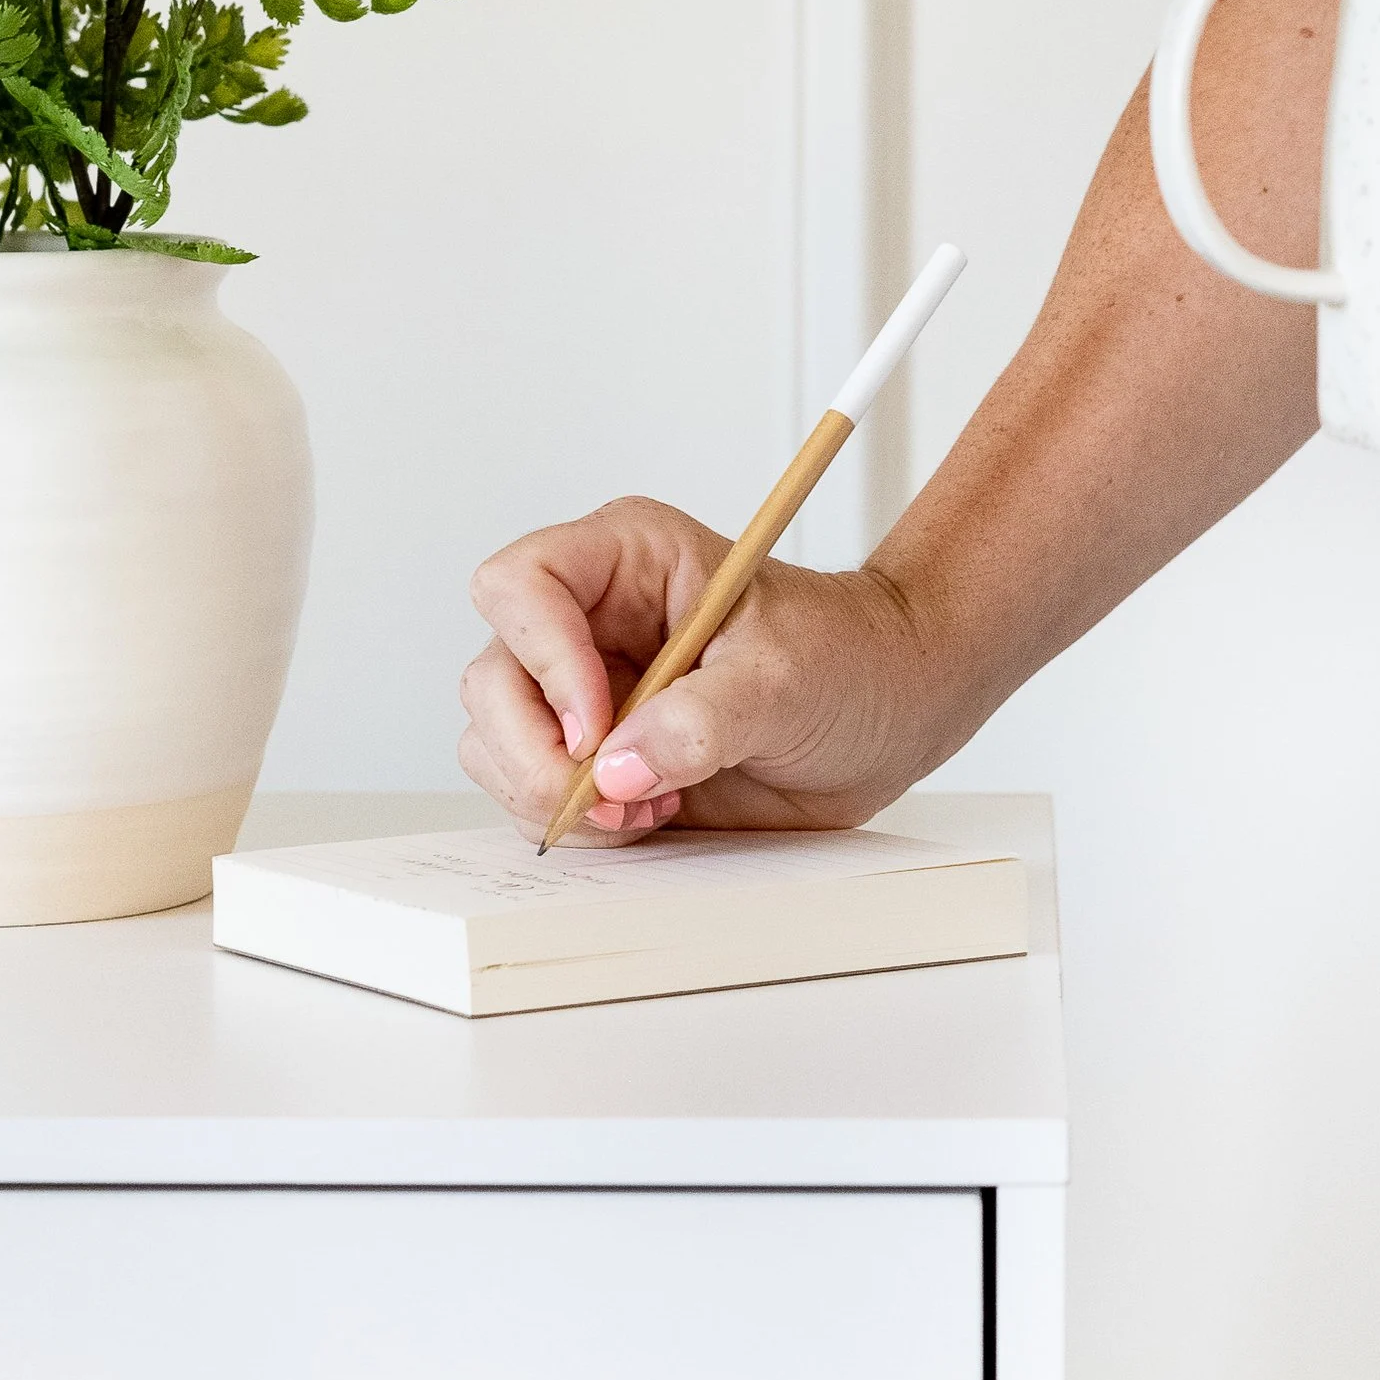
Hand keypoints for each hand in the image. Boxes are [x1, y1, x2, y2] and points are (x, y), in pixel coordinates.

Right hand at [460, 497, 940, 841]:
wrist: (888, 712)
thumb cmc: (848, 658)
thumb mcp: (785, 679)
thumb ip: (701, 721)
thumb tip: (618, 768)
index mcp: (627, 559)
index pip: (521, 583)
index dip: (542, 657)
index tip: (596, 725)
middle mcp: (588, 620)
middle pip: (491, 677)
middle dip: (536, 751)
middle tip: (611, 792)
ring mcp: (584, 691)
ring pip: (495, 742)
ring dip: (555, 794)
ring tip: (648, 802)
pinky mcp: (596, 755)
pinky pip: (532, 792)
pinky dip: (576, 821)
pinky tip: (650, 812)